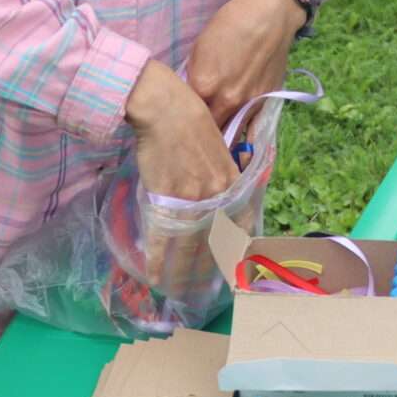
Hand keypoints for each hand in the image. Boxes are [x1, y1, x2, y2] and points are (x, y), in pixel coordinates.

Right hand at [124, 62, 236, 287]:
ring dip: (181, 271)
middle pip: (214, 242)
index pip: (241, 227)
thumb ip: (223, 175)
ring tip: (176, 289)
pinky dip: (158, 259)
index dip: (237, 250)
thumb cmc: (190, 120)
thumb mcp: (218, 148)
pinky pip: (162, 238)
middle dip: (207, 270)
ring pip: (188, 246)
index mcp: (232, 183)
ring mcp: (191, 199)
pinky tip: (155, 274)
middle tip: (201, 289)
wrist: (165, 108)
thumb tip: (220, 197)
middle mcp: (216, 196)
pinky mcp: (165, 199)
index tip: (234, 268)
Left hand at [182, 0, 303, 137]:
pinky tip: (236, 139)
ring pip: (230, 134)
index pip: (185, 114)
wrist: (269, 16)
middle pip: (208, 129)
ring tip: (213, 141)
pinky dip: (243, 134)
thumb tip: (190, 96)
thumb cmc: (230, 24)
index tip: (176, 120)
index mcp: (204, 86)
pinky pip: (251, 128)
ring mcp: (250, 104)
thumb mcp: (199, 48)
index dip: (180, 117)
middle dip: (200, 132)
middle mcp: (227, 101)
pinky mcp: (267, 102)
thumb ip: (194, 77)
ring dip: (221, 138)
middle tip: (193, 134)